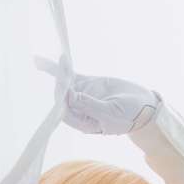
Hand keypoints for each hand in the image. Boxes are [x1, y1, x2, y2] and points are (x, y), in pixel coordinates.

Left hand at [36, 56, 159, 135]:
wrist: (144, 106)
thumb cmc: (130, 116)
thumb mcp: (111, 113)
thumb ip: (90, 105)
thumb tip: (72, 96)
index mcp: (84, 123)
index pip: (67, 112)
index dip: (63, 99)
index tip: (66, 86)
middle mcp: (80, 111)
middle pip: (63, 98)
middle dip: (60, 84)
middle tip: (63, 70)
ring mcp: (83, 96)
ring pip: (64, 84)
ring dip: (56, 73)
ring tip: (41, 60)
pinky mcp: (87, 84)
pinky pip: (70, 76)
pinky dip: (58, 68)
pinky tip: (40, 61)